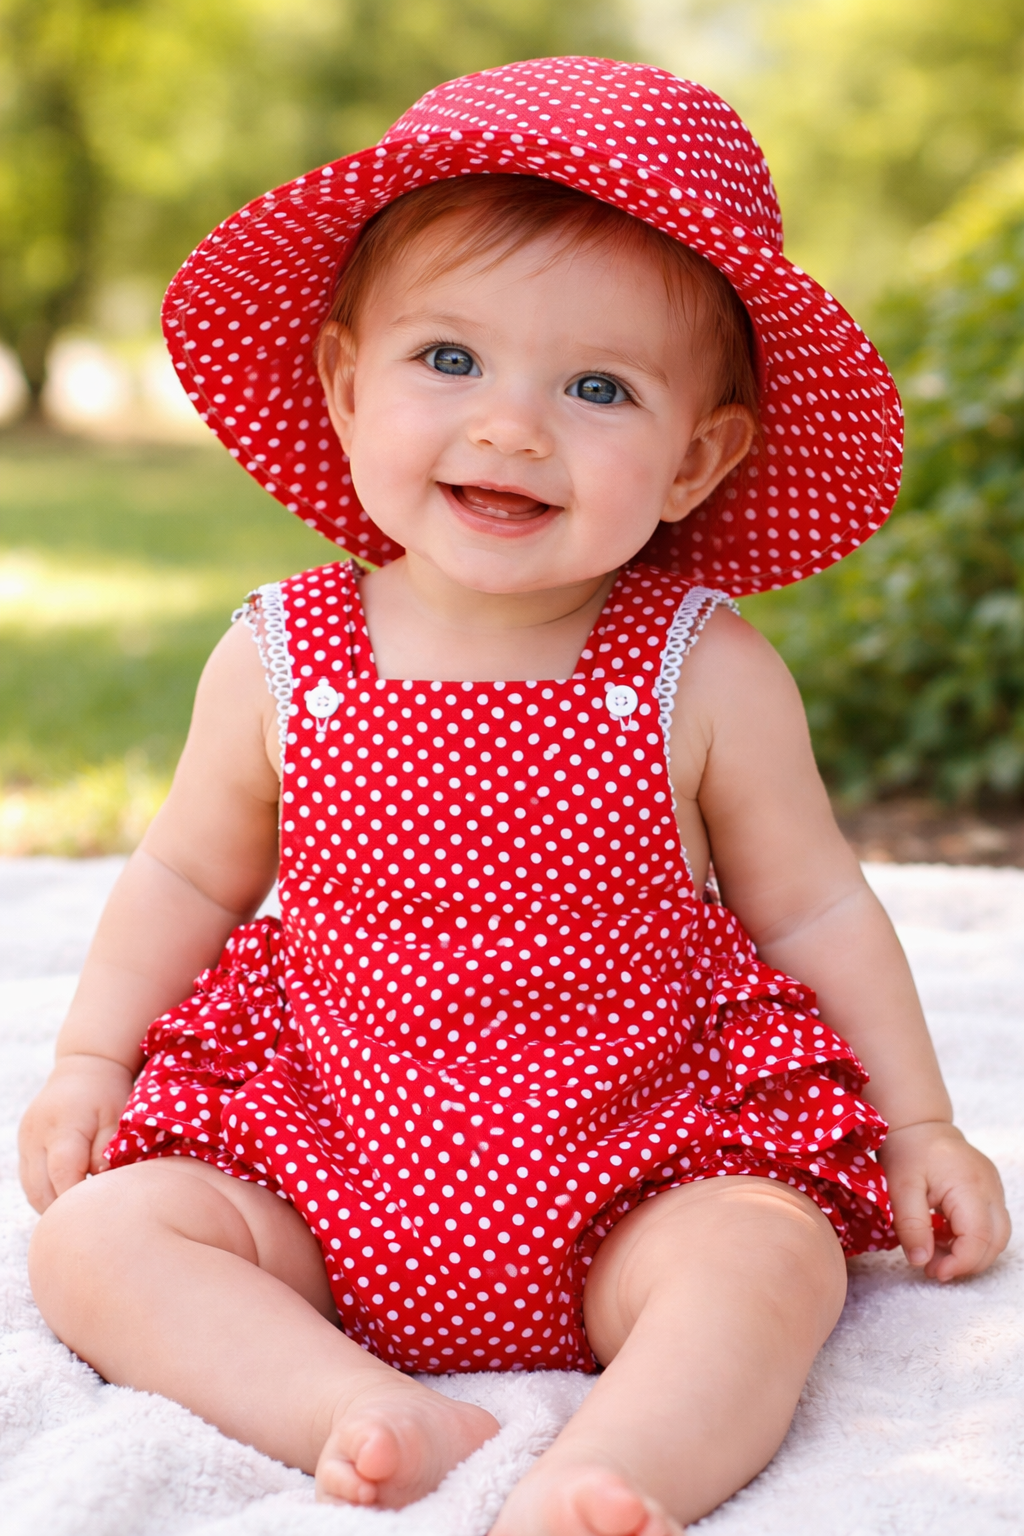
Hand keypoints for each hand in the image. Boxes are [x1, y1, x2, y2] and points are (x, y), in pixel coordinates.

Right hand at [18, 1054, 134, 1213]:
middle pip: (41, 1188)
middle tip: (89, 1225)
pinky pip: (29, 1181)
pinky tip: (66, 1201)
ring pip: (32, 1190)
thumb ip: (107, 1150)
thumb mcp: (116, 1117)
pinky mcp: (23, 1145)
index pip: (63, 1174)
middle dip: (63, 1210)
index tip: (95, 1215)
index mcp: (62, 1126)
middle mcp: (36, 1135)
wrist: (85, 1066)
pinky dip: (45, 1195)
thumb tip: (100, 1181)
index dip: (76, 1199)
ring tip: (79, 1216)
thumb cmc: (107, 1094)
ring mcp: (25, 1141)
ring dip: (52, 1206)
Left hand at [880, 1120, 1010, 1280]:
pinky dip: (970, 1237)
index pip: (979, 1238)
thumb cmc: (907, 1152)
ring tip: (935, 1250)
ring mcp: (994, 1188)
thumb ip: (911, 1225)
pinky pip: (990, 1223)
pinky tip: (942, 1234)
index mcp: (968, 1185)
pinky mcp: (990, 1190)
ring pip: (997, 1235)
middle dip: (966, 1263)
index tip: (932, 1271)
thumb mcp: (899, 1188)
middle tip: (932, 1266)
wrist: (918, 1124)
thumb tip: (921, 1262)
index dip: (960, 1263)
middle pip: (995, 1242)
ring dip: (970, 1252)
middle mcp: (990, 1188)